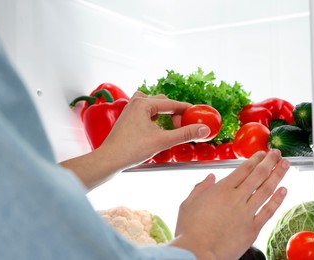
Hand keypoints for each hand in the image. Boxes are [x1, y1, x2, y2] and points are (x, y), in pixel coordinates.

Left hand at [61, 92, 209, 188]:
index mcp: (143, 103)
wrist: (110, 159)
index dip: (187, 110)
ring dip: (165, 113)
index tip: (198, 115)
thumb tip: (203, 129)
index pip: (172, 104)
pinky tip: (157, 127)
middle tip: (183, 126)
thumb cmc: (131, 149)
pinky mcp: (128, 119)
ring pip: (154, 106)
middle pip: (163, 102)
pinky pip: (146, 112)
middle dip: (175, 113)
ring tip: (171, 126)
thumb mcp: (162, 141)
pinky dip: (155, 117)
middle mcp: (136, 103)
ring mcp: (130, 110)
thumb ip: (184, 134)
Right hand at [170, 149, 288, 259]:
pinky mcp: (252, 228)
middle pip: (258, 175)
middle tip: (277, 153)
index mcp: (220, 190)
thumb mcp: (188, 204)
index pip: (243, 170)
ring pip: (266, 190)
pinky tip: (284, 191)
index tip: (262, 153)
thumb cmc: (189, 230)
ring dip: (277, 175)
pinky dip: (278, 200)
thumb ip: (200, 188)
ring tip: (285, 165)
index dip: (254, 159)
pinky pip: (268, 211)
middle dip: (269, 162)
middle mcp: (236, 198)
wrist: (198, 252)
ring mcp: (246, 213)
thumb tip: (210, 177)